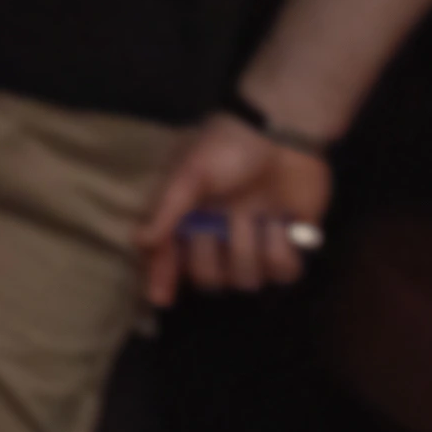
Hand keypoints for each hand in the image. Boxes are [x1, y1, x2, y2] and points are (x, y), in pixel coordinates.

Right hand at [137, 111, 334, 307]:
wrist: (284, 132)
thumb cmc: (230, 147)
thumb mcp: (191, 173)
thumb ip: (168, 210)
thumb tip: (140, 241)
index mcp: (191, 220)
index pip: (170, 258)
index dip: (163, 279)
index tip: (161, 299)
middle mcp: (220, 238)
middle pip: (210, 279)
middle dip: (216, 254)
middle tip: (224, 221)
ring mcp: (255, 244)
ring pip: (248, 280)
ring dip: (253, 246)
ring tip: (260, 215)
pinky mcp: (291, 246)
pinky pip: (285, 274)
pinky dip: (284, 249)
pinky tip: (285, 223)